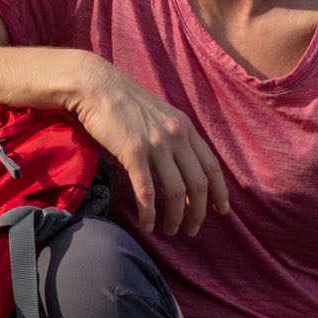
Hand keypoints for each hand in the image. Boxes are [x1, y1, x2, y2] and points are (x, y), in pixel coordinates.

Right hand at [68, 57, 228, 235]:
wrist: (96, 86)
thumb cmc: (124, 103)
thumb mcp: (161, 115)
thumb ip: (175, 138)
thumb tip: (181, 169)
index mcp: (185, 127)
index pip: (212, 166)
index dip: (220, 193)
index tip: (222, 211)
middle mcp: (176, 136)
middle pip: (199, 184)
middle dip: (199, 213)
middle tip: (192, 231)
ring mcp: (155, 144)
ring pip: (176, 192)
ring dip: (176, 218)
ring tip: (170, 231)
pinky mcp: (133, 152)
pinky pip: (147, 191)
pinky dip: (149, 213)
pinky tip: (147, 225)